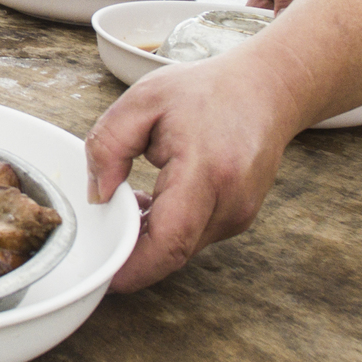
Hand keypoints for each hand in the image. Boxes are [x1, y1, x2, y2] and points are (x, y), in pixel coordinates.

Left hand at [85, 56, 301, 291]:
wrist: (264, 88)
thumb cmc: (206, 91)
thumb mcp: (142, 101)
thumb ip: (108, 145)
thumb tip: (97, 196)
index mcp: (206, 172)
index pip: (169, 242)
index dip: (132, 267)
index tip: (102, 273)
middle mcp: (230, 203)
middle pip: (171, 252)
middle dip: (131, 247)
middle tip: (105, 217)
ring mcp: (238, 215)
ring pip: (181, 248)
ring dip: (148, 236)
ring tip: (131, 196)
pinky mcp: (237, 219)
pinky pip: (192, 237)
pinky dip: (166, 228)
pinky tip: (154, 198)